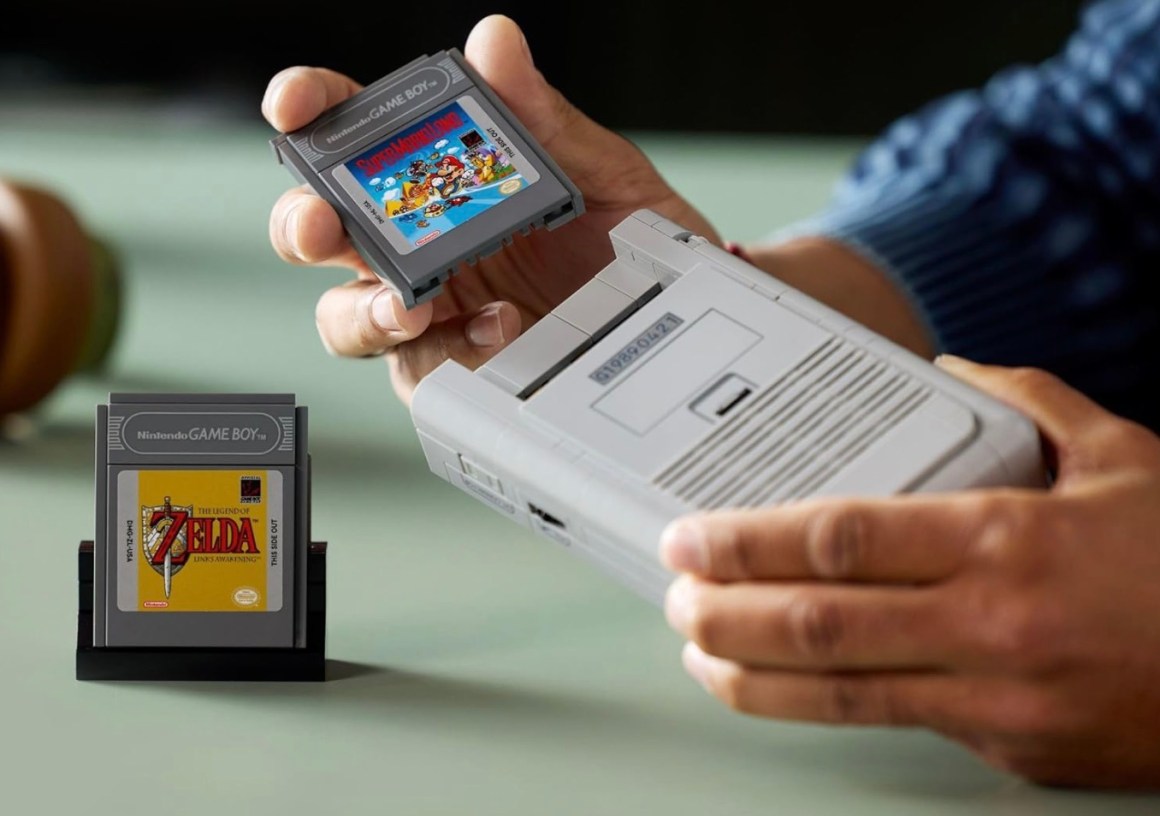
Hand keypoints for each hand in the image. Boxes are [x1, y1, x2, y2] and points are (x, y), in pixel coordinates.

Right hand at [262, 14, 717, 404]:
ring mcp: (435, 313)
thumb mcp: (604, 172)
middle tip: (322, 221)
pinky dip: (445, 348)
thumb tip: (496, 44)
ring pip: (347, 313)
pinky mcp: (457, 372)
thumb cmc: (639, 245)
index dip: (315, 113)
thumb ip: (543, 117)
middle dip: (304, 222)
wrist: (686, 324)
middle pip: (324, 231)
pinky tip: (496, 327)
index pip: (358, 138)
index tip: (296, 104)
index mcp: (445, 180)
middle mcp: (425, 245)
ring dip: (361, 306)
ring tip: (410, 303)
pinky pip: (419, 367)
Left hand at [659, 355, 1159, 789]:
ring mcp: (996, 697)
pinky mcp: (1009, 747)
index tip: (691, 539)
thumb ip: (1028, 401)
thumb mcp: (1123, 456)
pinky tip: (787, 689)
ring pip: (841, 695)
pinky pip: (900, 723)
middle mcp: (990, 623)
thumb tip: (952, 369)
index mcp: (1005, 538)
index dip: (748, 543)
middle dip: (726, 613)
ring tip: (701, 654)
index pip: (840, 540)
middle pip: (819, 623)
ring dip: (754, 677)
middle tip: (673, 596)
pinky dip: (829, 706)